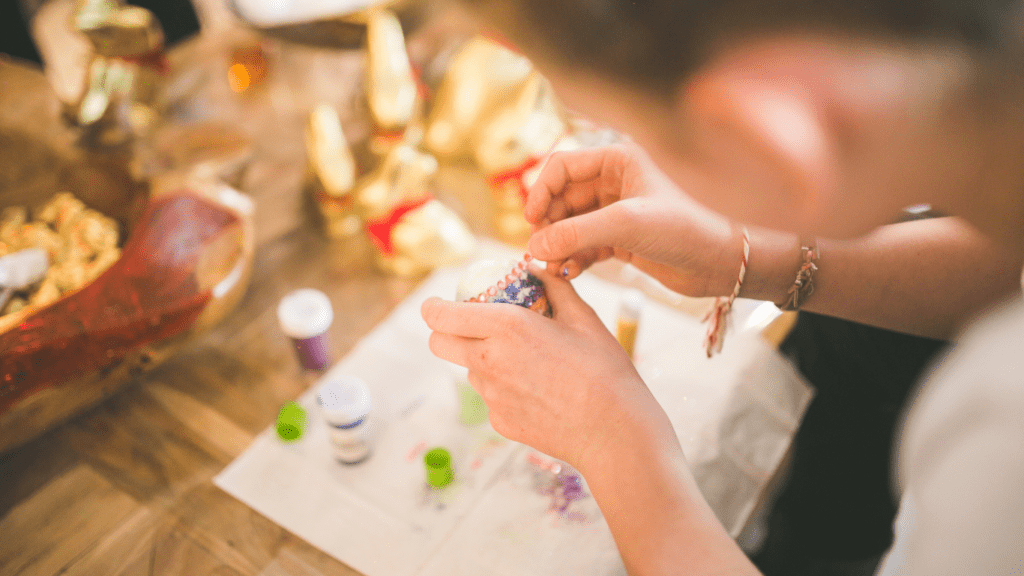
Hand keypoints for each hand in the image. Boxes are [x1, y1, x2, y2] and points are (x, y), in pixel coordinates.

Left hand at [421, 266, 664, 469]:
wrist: (615, 432)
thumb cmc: (605, 370)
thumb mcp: (583, 317)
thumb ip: (553, 287)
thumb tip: (536, 268)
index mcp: (507, 327)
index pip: (440, 315)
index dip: (434, 307)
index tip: (440, 304)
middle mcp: (489, 361)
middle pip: (438, 343)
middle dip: (445, 332)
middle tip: (471, 327)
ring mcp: (492, 396)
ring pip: (468, 370)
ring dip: (483, 360)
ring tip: (528, 362)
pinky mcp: (499, 421)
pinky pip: (491, 397)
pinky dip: (505, 389)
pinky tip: (540, 391)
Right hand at [526, 143, 743, 297]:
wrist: (721, 263)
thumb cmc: (685, 229)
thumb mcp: (627, 225)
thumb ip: (576, 233)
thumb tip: (534, 246)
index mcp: (618, 160)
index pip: (562, 166)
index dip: (541, 191)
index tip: (530, 220)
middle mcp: (616, 182)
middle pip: (562, 198)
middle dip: (548, 224)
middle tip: (539, 251)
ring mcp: (617, 212)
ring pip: (571, 225)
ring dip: (558, 245)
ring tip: (554, 267)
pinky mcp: (622, 240)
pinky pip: (584, 245)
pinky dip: (573, 258)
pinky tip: (570, 272)